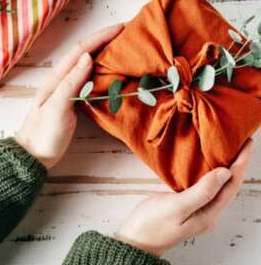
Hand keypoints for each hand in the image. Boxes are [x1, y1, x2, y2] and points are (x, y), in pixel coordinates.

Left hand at [15, 24, 123, 167]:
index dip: (100, 37)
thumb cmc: (43, 134)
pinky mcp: (72, 102)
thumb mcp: (57, 108)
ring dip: (105, 54)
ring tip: (126, 48)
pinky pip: (90, 80)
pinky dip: (103, 72)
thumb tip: (87, 57)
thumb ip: (70, 83)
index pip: (80, 51)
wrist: (33, 155)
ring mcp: (66, 90)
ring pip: (88, 66)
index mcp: (56, 79)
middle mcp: (61, 80)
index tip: (121, 27)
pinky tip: (114, 72)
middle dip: (105, 40)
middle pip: (85, 54)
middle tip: (129, 33)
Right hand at [115, 140, 252, 255]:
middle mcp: (207, 213)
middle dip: (236, 163)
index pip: (231, 185)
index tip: (246, 144)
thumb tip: (224, 173)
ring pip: (217, 185)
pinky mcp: (186, 205)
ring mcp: (198, 210)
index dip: (240, 163)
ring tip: (227, 149)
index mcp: (208, 214)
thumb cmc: (151, 225)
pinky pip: (204, 186)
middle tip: (240, 141)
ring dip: (224, 167)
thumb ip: (201, 192)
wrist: (134, 240)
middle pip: (228, 185)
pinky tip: (205, 165)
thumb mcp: (176, 208)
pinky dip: (208, 173)